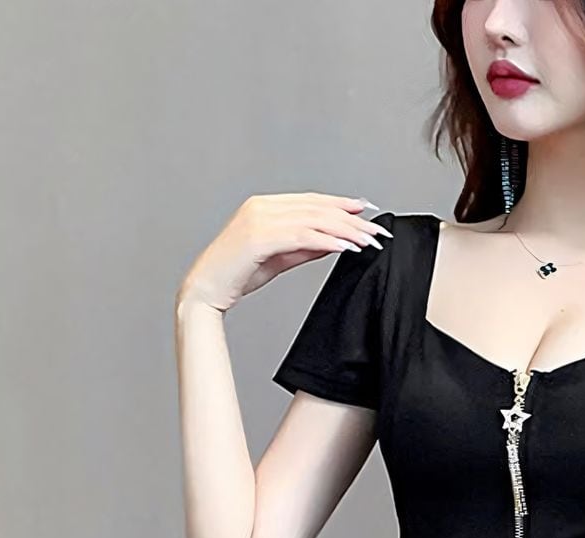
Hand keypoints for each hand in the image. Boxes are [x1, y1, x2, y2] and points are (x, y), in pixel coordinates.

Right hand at [176, 192, 392, 313]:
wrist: (206, 289)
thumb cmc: (238, 274)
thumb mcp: (279, 258)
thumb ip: (305, 247)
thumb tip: (335, 241)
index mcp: (265, 206)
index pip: (313, 201)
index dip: (342, 204)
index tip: (367, 211)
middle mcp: (262, 206)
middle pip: (317, 208)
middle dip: (352, 219)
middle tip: (378, 231)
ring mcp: (259, 219)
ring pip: (313, 219)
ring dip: (345, 230)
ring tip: (368, 240)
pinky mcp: (258, 237)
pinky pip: (301, 235)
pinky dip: (327, 240)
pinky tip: (346, 247)